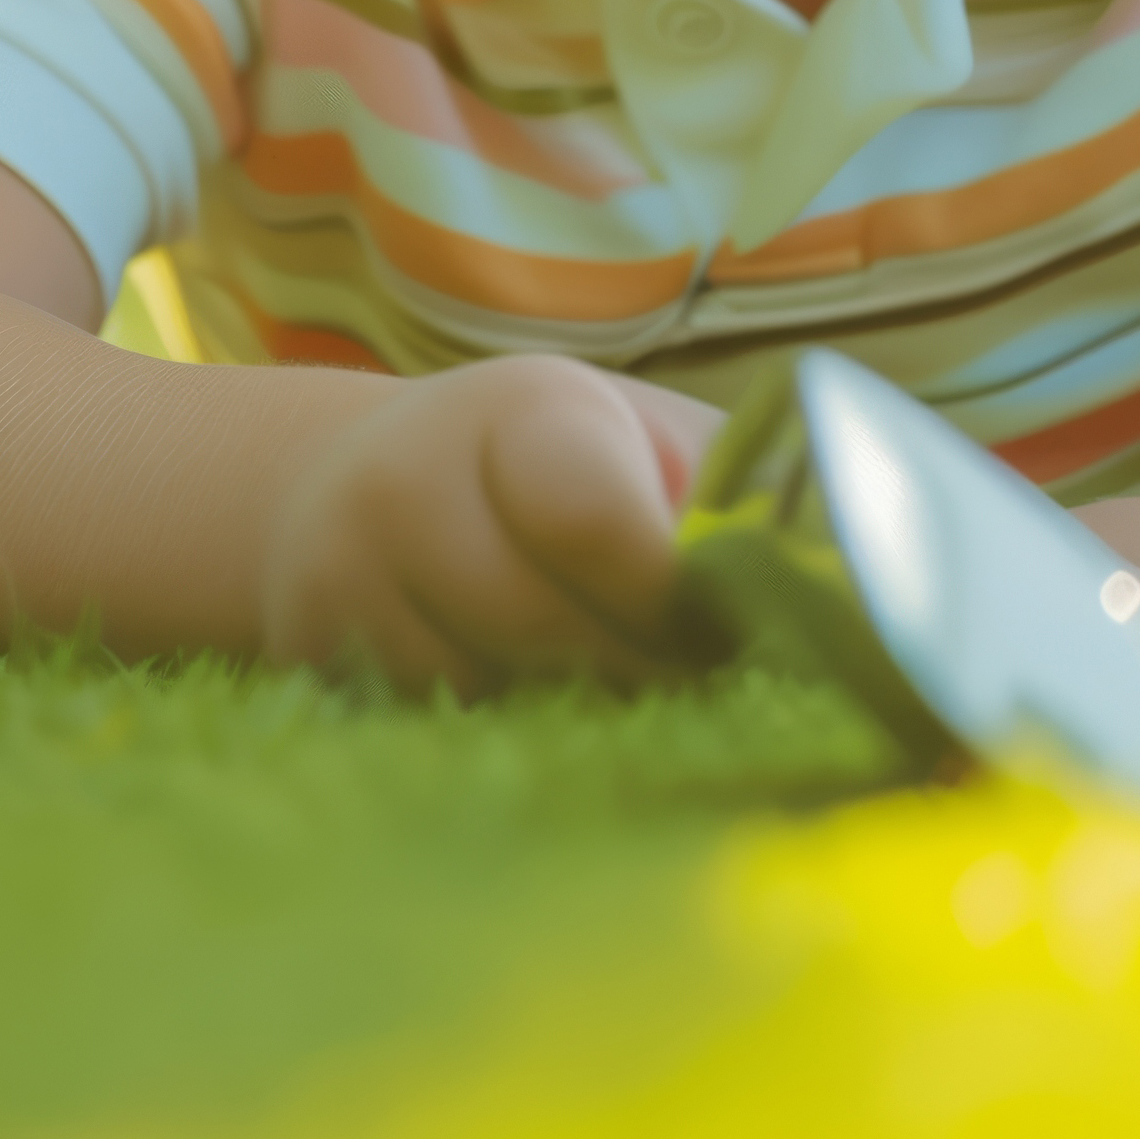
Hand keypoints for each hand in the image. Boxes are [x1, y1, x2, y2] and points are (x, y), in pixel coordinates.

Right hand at [253, 355, 723, 696]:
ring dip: (564, 711)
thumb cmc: (554, 463)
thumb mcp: (646, 441)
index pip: (593, 520)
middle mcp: (409, 479)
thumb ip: (728, 500)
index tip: (712, 627)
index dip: (666, 597)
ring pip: (484, 693)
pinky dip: (488, 728)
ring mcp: (342, 568)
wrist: (364, 476)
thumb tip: (833, 585)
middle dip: (635, 670)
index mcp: (525, 410)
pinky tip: (523, 700)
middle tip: (686, 681)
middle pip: (544, 629)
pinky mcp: (305, 647)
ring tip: (607, 685)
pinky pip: (421, 726)